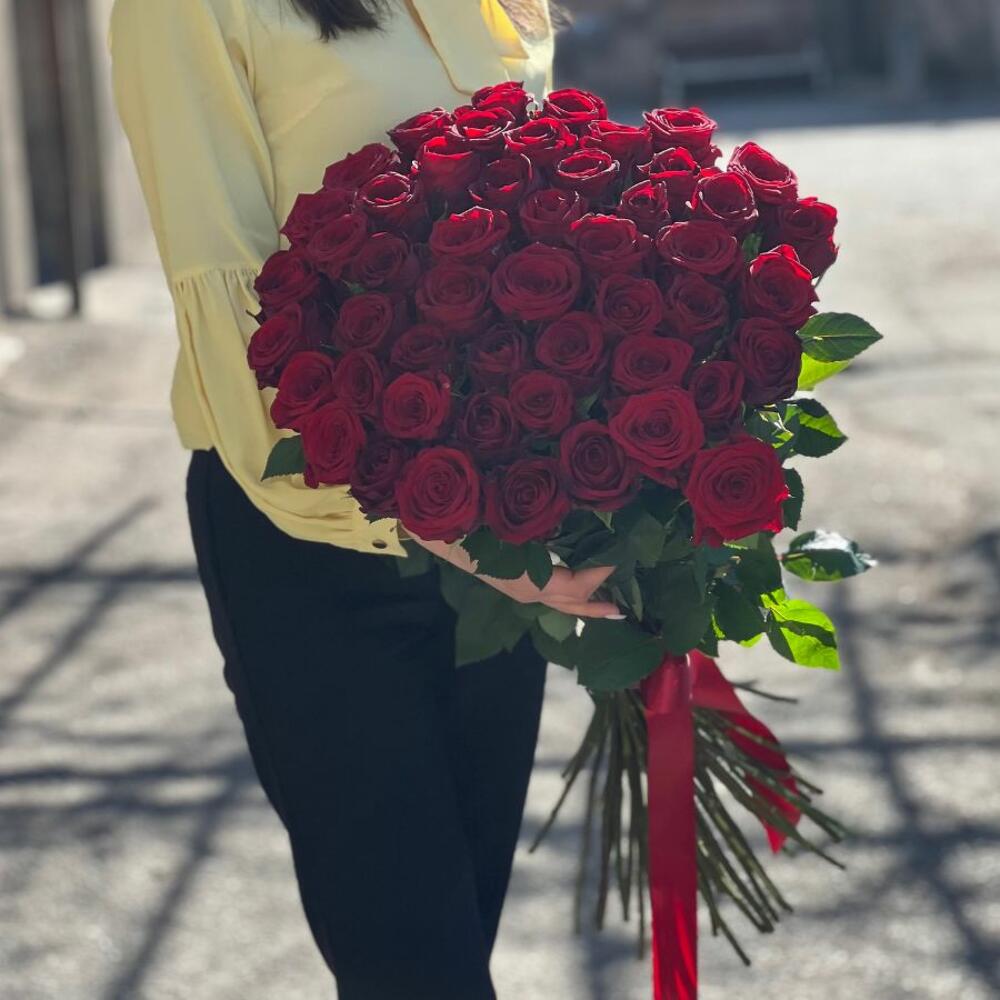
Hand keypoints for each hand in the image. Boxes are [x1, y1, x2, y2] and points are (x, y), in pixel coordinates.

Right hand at [408, 535, 621, 619]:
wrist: (436, 530)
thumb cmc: (475, 521)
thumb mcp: (515, 523)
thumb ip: (548, 526)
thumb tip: (587, 518)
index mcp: (531, 581)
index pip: (578, 584)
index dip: (602, 572)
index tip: (623, 555)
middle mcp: (529, 592)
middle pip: (573, 603)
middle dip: (599, 603)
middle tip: (626, 608)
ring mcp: (520, 591)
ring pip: (561, 603)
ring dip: (585, 602)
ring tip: (608, 603)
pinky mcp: (514, 584)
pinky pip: (550, 596)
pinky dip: (569, 596)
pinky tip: (577, 590)